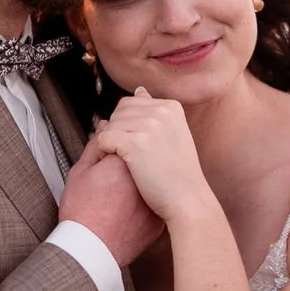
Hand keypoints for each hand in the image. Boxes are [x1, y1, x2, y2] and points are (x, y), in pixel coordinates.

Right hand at [59, 136, 163, 265]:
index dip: (115, 146)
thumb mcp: (80, 173)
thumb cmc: (81, 214)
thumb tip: (105, 129)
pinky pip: (155, 200)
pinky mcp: (159, 217)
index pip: (128, 138)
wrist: (91, 251)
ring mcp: (155, 197)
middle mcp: (144, 176)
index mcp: (124, 162)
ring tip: (119, 194)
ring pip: (152, 179)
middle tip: (112, 178)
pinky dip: (145, 199)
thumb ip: (96, 146)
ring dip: (141, 177)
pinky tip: (129, 208)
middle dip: (132, 158)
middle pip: (144, 157)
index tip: (106, 158)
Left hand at [92, 88, 217, 223]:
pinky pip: (103, 139)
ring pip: (110, 125)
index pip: (132, 102)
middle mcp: (161, 111)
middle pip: (119, 112)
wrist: (187, 199)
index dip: (126, 123)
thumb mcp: (174, 134)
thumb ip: (156, 113)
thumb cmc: (179, 173)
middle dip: (116, 130)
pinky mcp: (134, 143)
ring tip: (120, 160)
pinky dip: (102, 152)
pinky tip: (113, 165)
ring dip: (109, 142)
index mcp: (172, 107)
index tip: (135, 144)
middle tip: (125, 154)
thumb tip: (139, 91)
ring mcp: (148, 126)